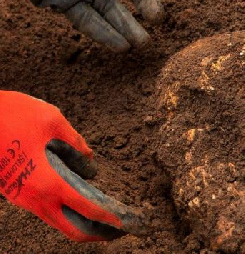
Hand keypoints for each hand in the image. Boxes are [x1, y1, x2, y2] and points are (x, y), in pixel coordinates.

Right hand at [0, 91, 146, 241]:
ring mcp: (23, 199)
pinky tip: (81, 201)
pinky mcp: (16, 194)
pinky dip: (67, 213)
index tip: (128, 222)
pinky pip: (46, 211)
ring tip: (107, 218)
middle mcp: (35, 198)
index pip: (87, 209)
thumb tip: (89, 160)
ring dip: (83, 224)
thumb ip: (75, 142)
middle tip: (121, 229)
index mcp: (48, 182)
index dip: (110, 218)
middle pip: (72, 229)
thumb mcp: (52, 120)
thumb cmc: (12, 116)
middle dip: (99, 233)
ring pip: (57, 222)